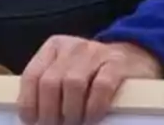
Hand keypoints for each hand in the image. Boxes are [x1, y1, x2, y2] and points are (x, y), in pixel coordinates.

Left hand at [18, 36, 163, 124]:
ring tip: (74, 124)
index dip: (29, 102)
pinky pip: (101, 87)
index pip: (32, 75)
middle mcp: (72, 47)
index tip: (32, 121)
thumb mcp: (67, 70)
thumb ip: (49, 86)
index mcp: (54, 48)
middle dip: (49, 112)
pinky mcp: (117, 63)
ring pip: (73, 84)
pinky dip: (94, 107)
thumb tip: (32, 117)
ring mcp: (95, 53)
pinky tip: (92, 118)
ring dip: (71, 112)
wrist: (135, 57)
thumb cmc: (93, 72)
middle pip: (50, 82)